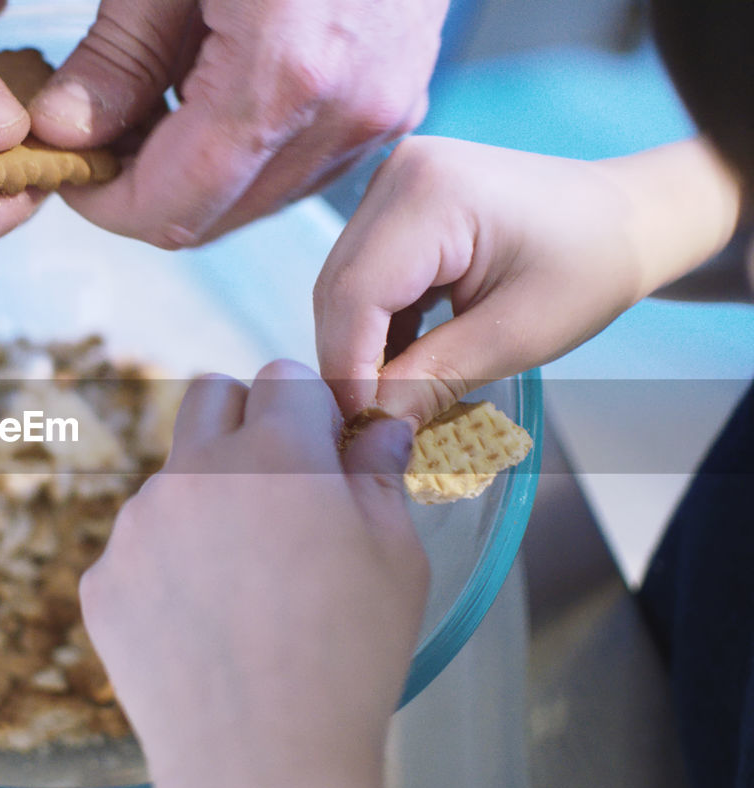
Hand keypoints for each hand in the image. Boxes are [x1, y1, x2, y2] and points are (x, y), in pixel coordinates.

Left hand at [26, 0, 446, 248]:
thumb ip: (118, 55)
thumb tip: (67, 132)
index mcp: (286, 74)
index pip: (173, 206)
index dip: (105, 204)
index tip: (69, 166)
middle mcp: (347, 112)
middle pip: (215, 217)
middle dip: (145, 191)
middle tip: (100, 132)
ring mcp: (382, 112)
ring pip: (258, 200)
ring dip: (196, 174)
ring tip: (158, 99)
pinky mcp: (397, 101)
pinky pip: (303, 165)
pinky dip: (247, 151)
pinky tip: (215, 87)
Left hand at [81, 359, 426, 787]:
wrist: (260, 763)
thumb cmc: (346, 659)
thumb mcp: (395, 557)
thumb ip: (378, 475)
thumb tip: (378, 432)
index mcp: (274, 452)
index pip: (281, 378)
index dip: (309, 412)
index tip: (323, 451)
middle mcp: (193, 471)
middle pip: (209, 396)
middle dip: (245, 420)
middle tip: (277, 485)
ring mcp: (137, 525)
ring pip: (171, 477)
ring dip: (205, 501)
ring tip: (244, 582)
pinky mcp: (103, 578)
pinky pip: (137, 545)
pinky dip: (167, 565)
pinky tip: (202, 621)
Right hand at [313, 136, 742, 425]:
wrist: (628, 218)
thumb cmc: (592, 266)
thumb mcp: (517, 336)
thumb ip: (433, 379)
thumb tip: (374, 429)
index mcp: (428, 193)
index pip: (355, 296)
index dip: (349, 369)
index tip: (365, 432)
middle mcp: (397, 174)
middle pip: (339, 289)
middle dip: (350, 362)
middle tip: (374, 427)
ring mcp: (393, 183)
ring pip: (344, 286)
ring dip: (359, 347)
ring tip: (390, 400)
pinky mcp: (397, 203)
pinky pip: (364, 275)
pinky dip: (376, 325)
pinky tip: (404, 361)